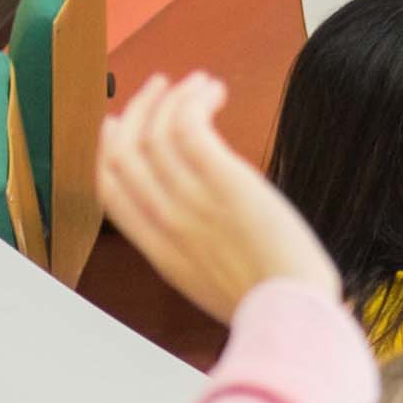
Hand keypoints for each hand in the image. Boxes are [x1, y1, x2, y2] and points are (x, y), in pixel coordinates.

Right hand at [94, 71, 336, 320]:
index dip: (106, 146)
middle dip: (140, 109)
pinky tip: (213, 93)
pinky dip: (193, 99)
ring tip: (202, 85)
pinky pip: (188, 125)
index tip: (121, 121)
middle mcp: (165, 222)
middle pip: (124, 150)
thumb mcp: (210, 282)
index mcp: (158, 249)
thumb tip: (197, 223)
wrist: (296, 317)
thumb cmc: (272, 303)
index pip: (106, 187)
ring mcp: (191, 203)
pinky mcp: (224, 183)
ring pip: (157, 131)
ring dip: (175, 96)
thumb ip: (190, 248)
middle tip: (162, 87)